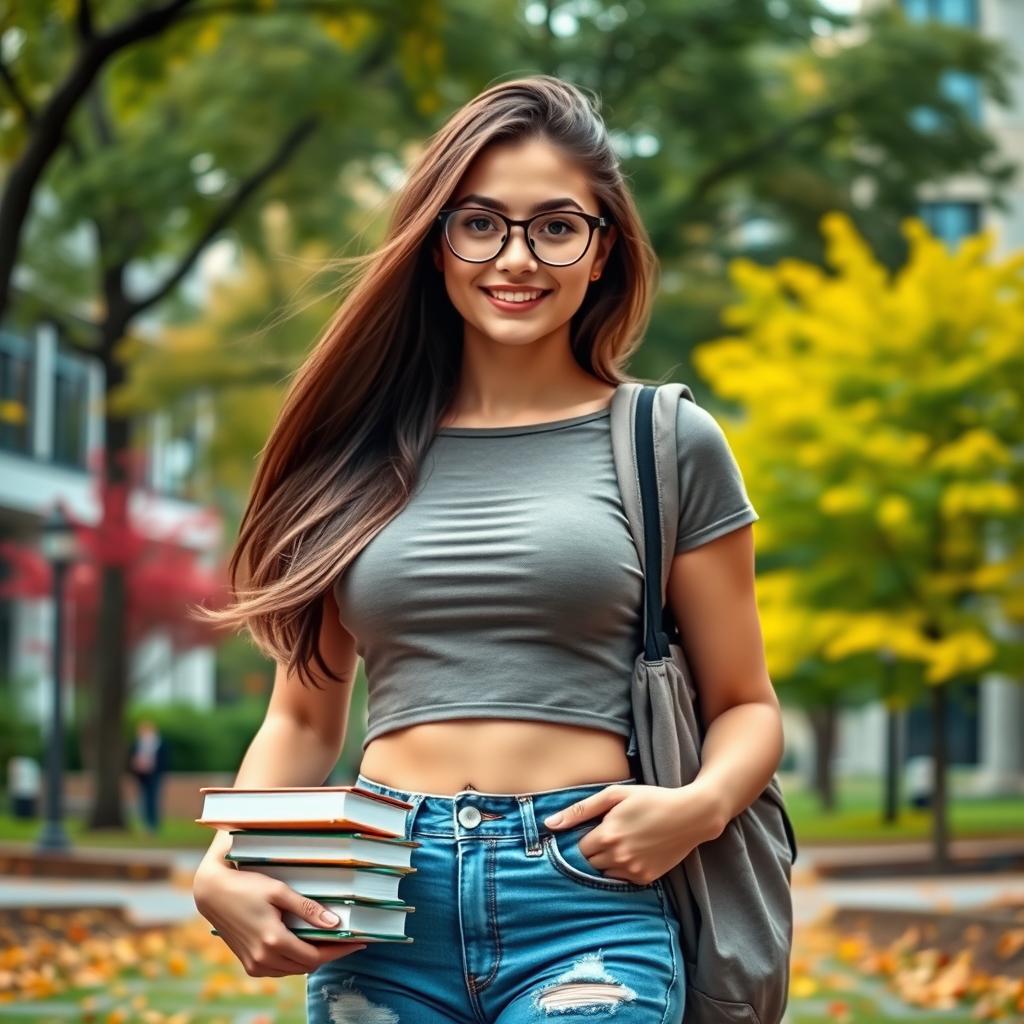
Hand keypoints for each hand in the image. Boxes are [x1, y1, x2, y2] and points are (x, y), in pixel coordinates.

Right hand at [193, 856, 367, 976]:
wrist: (212, 893)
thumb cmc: (247, 885)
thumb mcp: (280, 891)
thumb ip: (307, 909)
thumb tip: (334, 923)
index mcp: (273, 941)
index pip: (316, 956)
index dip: (340, 951)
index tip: (359, 943)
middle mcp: (263, 959)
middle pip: (307, 966)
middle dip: (330, 954)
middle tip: (348, 939)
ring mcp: (254, 965)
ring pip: (294, 970)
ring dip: (313, 958)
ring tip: (331, 941)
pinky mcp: (249, 965)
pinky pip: (280, 969)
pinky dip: (295, 960)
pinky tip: (305, 944)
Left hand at [542, 783, 723, 885]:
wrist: (690, 816)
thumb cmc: (650, 799)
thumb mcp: (615, 795)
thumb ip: (580, 810)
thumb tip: (549, 824)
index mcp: (607, 835)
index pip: (576, 849)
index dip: (579, 839)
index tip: (587, 831)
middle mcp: (618, 857)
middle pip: (587, 863)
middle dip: (590, 851)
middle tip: (603, 836)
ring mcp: (632, 870)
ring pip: (603, 873)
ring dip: (604, 862)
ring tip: (617, 843)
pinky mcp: (645, 879)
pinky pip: (620, 879)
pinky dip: (620, 869)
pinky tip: (630, 852)